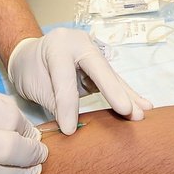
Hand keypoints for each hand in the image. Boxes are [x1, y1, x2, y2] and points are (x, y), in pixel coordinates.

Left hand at [6, 28, 152, 133]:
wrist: (29, 54)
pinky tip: (144, 104)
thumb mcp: (34, 85)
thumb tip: (73, 127)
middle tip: (128, 111)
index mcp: (59, 45)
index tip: (69, 130)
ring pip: (111, 76)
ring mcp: (93, 52)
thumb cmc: (30, 69)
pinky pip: (113, 81)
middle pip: (99, 70)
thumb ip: (55, 103)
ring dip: (127, 97)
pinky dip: (126, 94)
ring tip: (143, 112)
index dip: (68, 105)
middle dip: (114, 92)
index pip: (65, 79)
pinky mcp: (100, 66)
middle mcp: (80, 43)